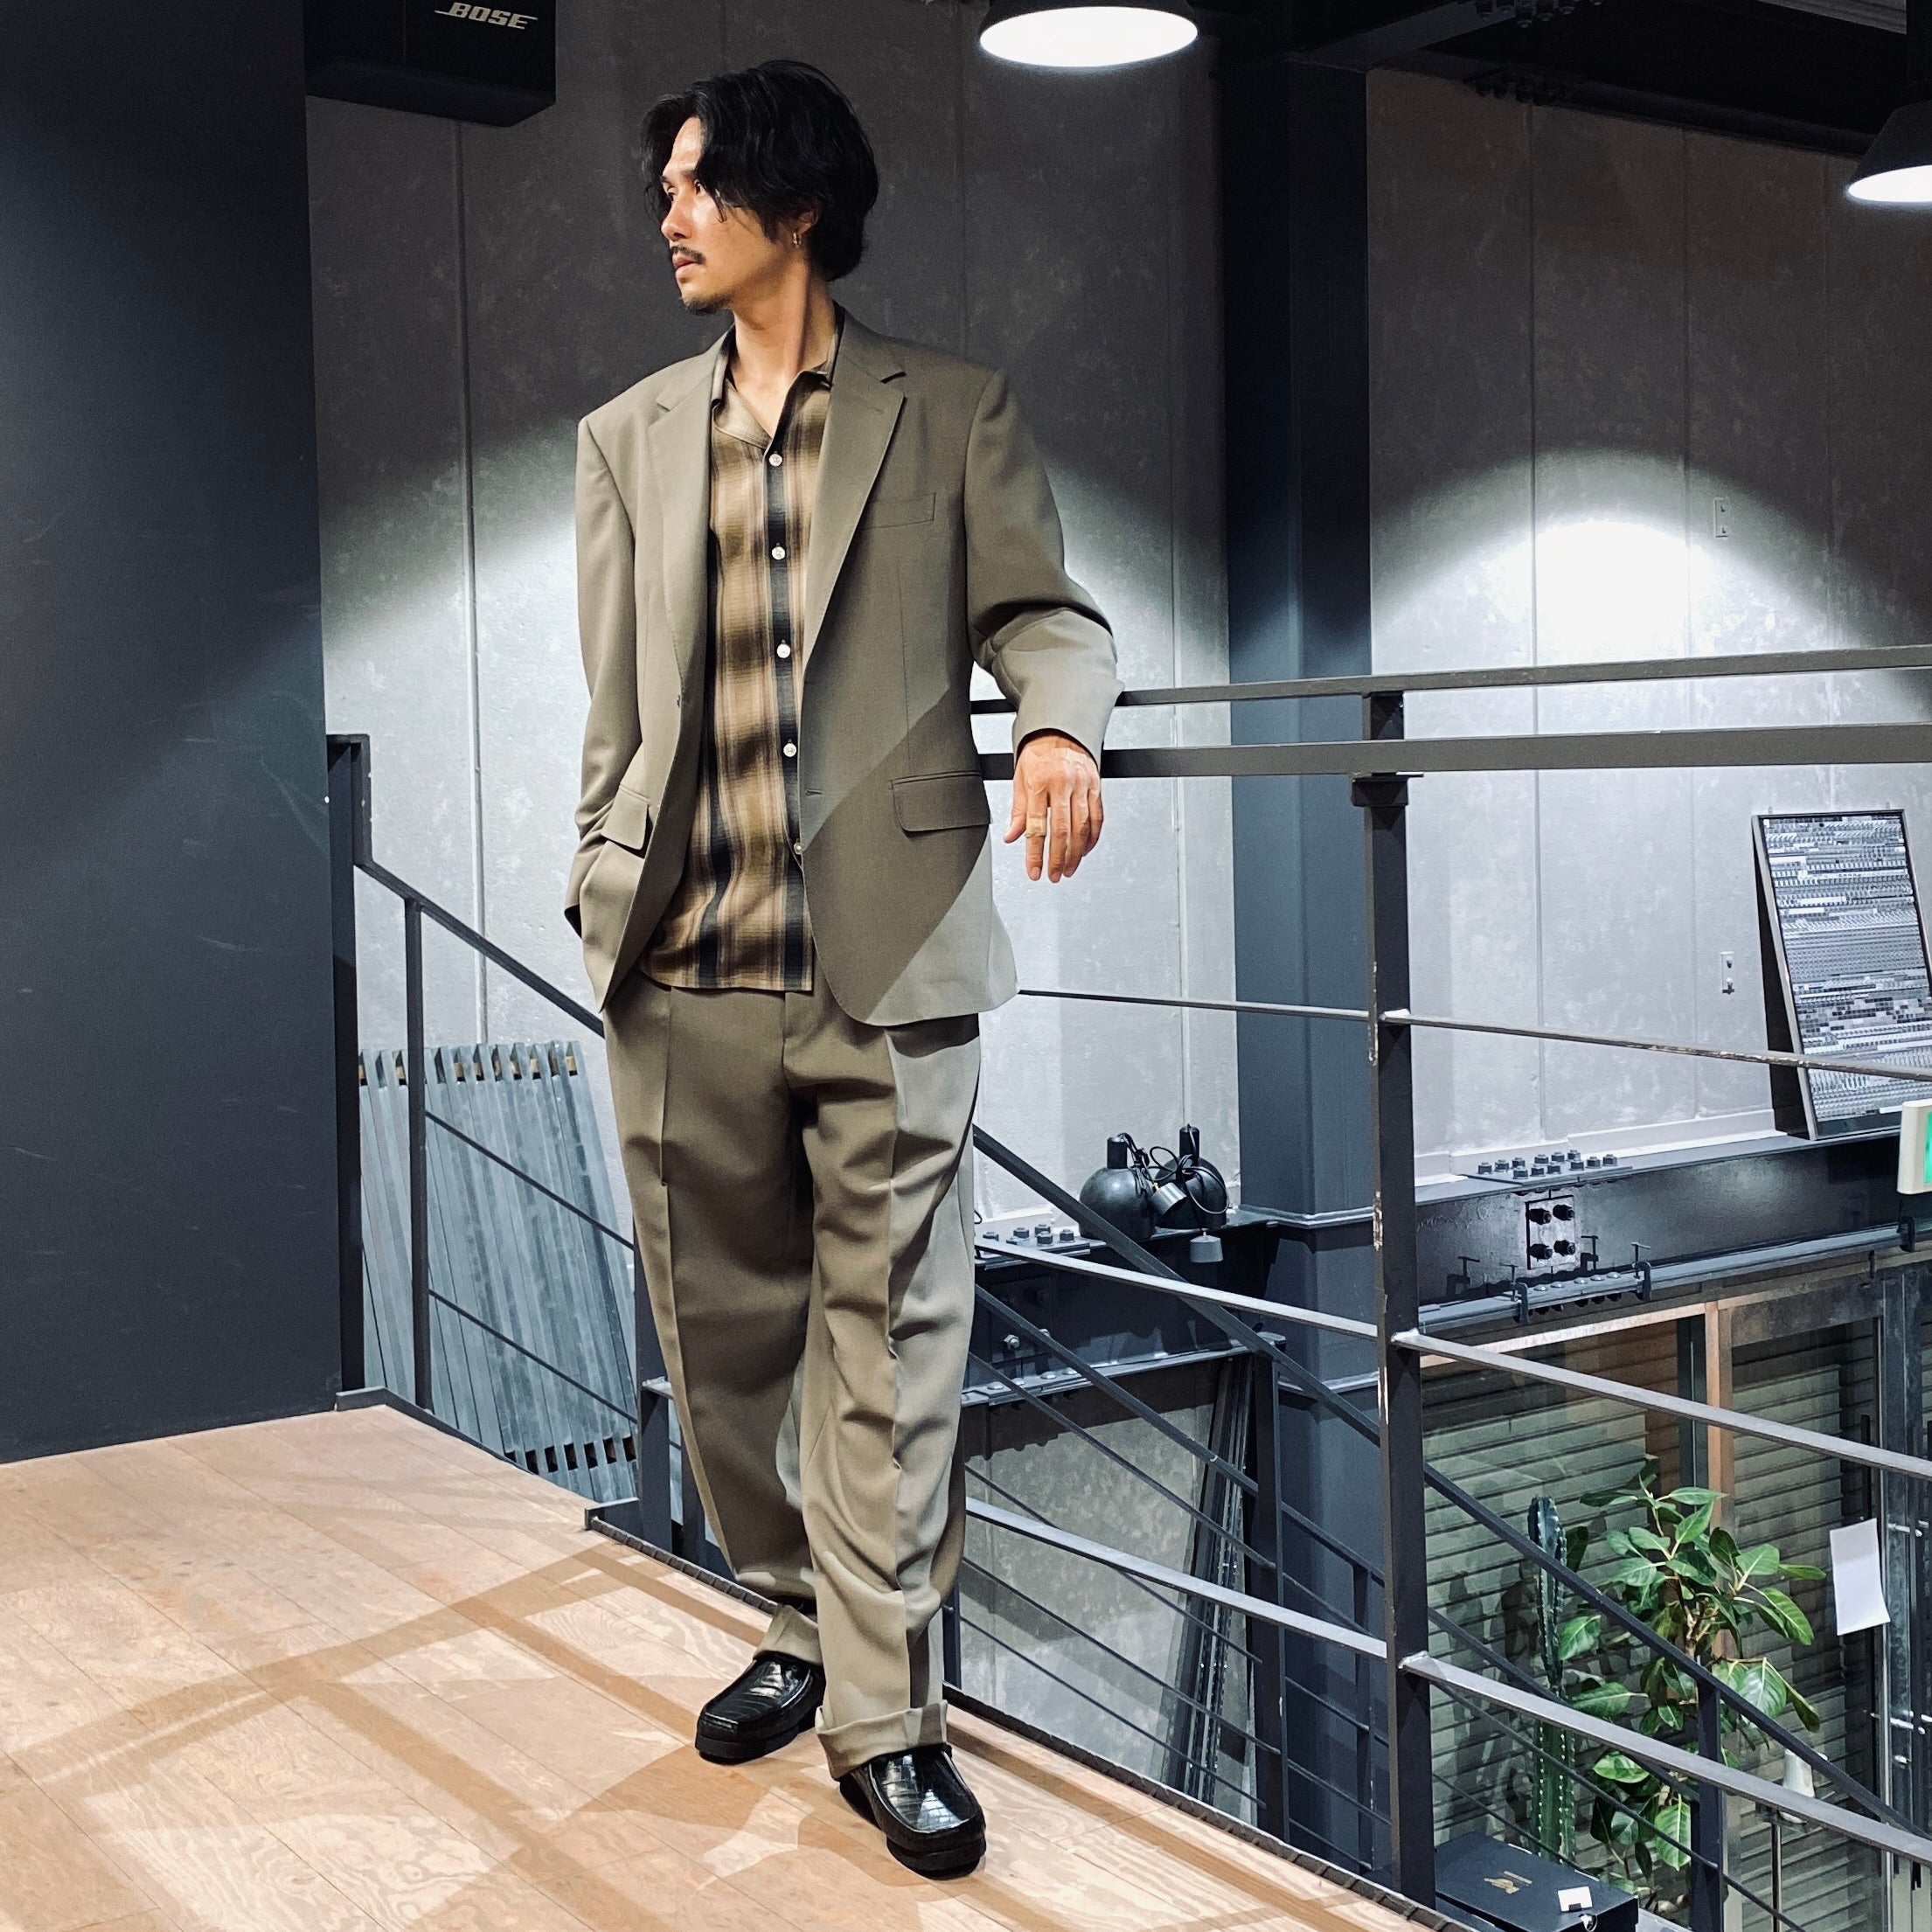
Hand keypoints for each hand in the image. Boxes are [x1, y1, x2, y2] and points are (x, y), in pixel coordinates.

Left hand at [1005, 731, 1103, 882]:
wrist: (1060, 730)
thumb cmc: (1038, 754)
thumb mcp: (1019, 779)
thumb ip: (1018, 811)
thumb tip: (1012, 836)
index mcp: (1038, 783)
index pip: (1036, 827)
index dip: (1035, 854)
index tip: (1034, 871)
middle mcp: (1061, 784)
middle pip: (1061, 830)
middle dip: (1058, 858)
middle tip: (1054, 875)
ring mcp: (1081, 786)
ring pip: (1082, 827)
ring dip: (1076, 853)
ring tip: (1069, 868)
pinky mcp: (1095, 786)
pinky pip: (1097, 817)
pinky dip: (1092, 838)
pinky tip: (1085, 850)